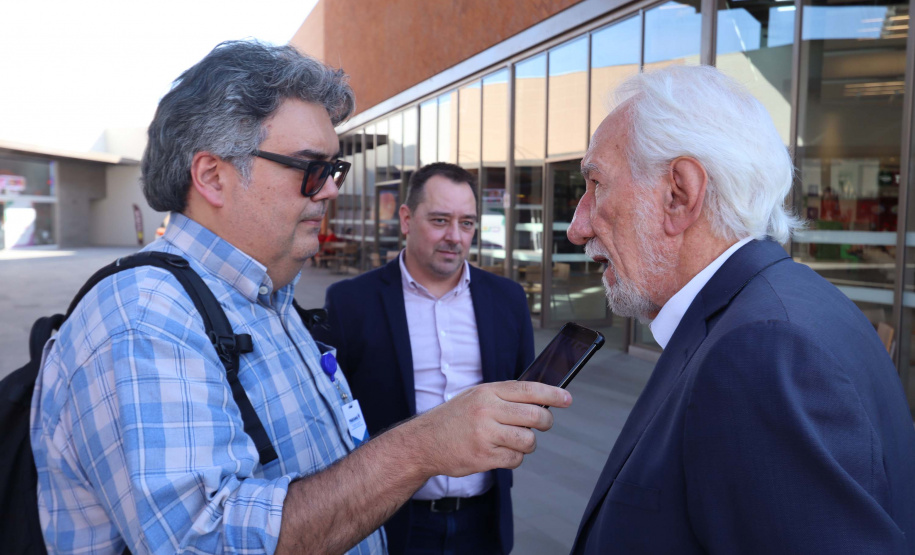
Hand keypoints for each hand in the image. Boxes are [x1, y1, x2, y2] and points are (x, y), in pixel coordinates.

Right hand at [408, 381, 571, 477]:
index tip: (567, 398)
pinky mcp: (483, 457)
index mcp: (487, 392)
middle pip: (535, 416)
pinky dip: (513, 458)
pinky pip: (515, 460)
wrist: (424, 443)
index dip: (552, 394)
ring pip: (528, 440)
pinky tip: (500, 452)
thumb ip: (504, 397)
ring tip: (513, 440)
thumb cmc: (455, 419)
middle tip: (541, 424)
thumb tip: (540, 400)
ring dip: (526, 443)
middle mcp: (487, 410)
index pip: (528, 389)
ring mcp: (485, 434)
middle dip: (545, 422)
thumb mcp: (476, 397)